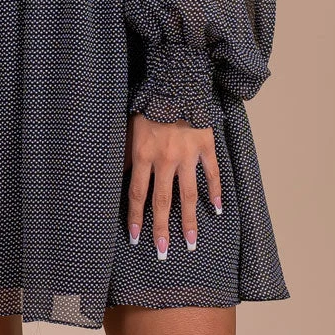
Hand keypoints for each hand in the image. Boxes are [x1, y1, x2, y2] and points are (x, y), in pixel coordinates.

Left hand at [125, 112, 221, 257]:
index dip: (136, 217)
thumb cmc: (148, 105)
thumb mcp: (128, 128)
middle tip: (162, 252)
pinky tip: (217, 209)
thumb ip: (125, 154)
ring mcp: (188, 154)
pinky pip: (212, 172)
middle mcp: (165, 159)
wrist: (175, 82)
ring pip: (188, 194)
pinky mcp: (205, 146)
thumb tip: (118, 177)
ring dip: (189, 221)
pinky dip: (215, 191)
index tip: (136, 238)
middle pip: (162, 201)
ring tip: (191, 242)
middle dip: (161, 229)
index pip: (137, 194)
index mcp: (143, 155)